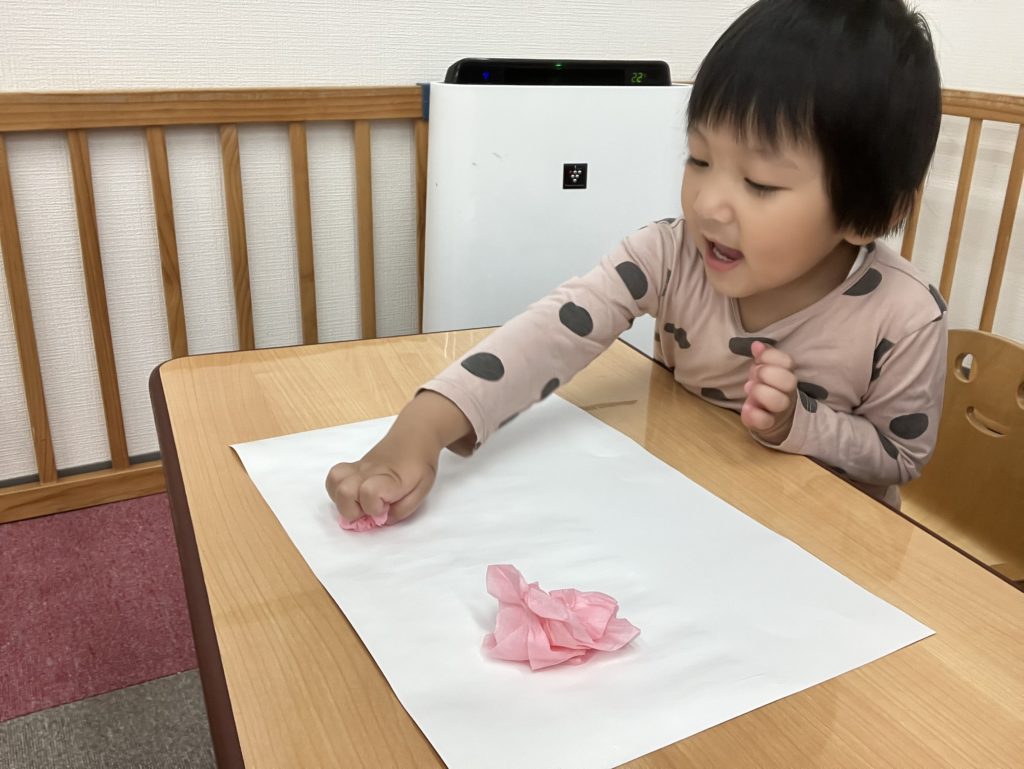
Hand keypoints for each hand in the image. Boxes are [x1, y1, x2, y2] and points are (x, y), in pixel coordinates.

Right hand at [325, 391, 472, 526]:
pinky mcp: (352, 467)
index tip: (386, 508)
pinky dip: (338, 492)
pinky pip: (333, 478)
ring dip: (342, 501)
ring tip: (360, 503)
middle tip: (370, 509)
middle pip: (344, 491)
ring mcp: (358, 468)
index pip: (369, 492)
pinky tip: (354, 496)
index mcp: (389, 477)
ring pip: (333, 482)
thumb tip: (382, 520)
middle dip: (353, 510)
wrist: (414, 437)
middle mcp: (368, 471)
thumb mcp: (421, 490)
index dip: (374, 507)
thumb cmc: (420, 465)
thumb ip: (403, 510)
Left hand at [740, 341, 797, 444]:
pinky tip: (746, 407)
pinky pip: (765, 421)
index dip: (771, 356)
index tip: (757, 357)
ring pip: (779, 401)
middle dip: (768, 373)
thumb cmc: (767, 387)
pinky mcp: (767, 424)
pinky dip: (754, 414)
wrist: (772, 416)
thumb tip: (756, 345)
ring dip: (761, 392)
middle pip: (789, 381)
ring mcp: (778, 409)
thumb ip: (763, 357)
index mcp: (786, 375)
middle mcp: (786, 392)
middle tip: (755, 374)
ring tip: (749, 388)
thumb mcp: (765, 370)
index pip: (788, 362)